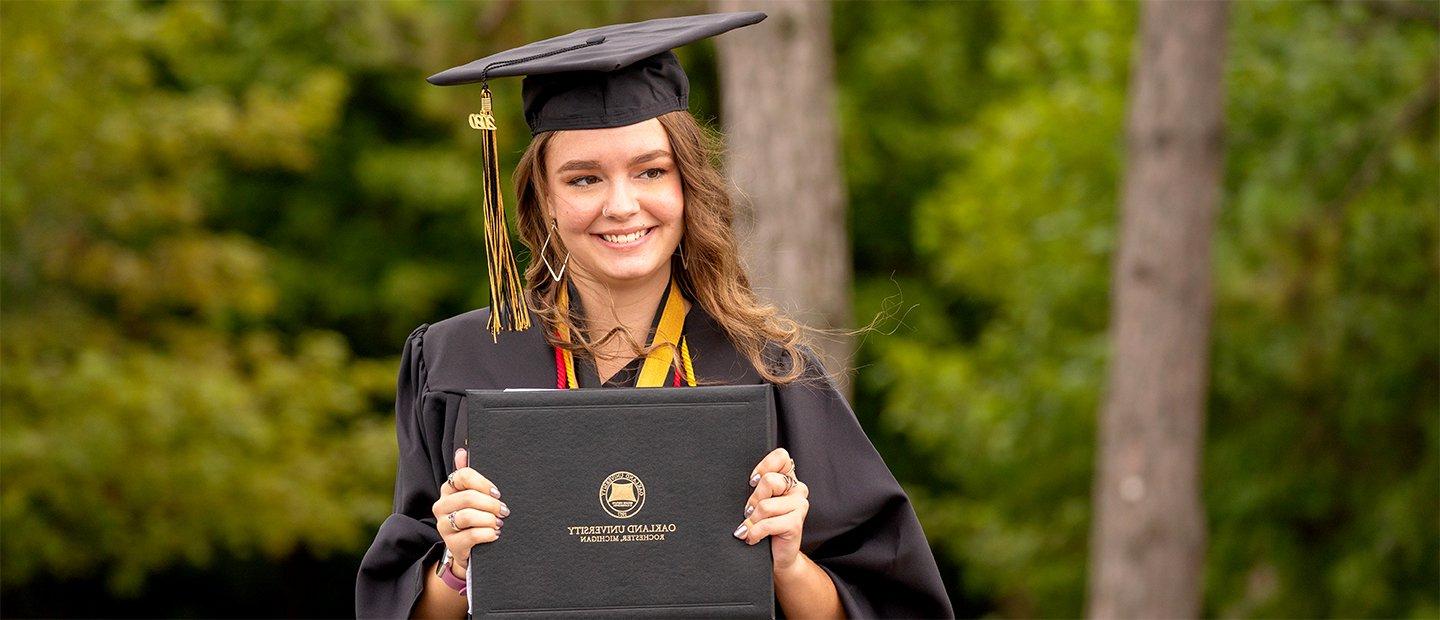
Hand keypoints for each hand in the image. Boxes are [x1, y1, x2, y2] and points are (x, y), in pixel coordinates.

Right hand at [432, 448, 508, 578]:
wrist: (469, 548)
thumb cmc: (474, 517)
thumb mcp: (474, 496)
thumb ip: (469, 475)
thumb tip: (462, 451)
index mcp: (448, 489)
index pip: (462, 476)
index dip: (482, 483)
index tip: (497, 492)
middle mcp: (442, 506)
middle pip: (468, 497)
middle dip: (491, 504)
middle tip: (504, 510)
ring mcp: (444, 525)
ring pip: (468, 516)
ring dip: (489, 519)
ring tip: (500, 523)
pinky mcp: (451, 543)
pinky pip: (470, 536)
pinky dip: (486, 534)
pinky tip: (495, 534)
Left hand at [734, 448, 807, 571]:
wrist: (776, 555)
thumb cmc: (763, 524)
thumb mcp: (757, 500)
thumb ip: (756, 486)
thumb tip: (749, 480)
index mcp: (788, 477)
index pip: (781, 457)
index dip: (763, 467)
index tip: (752, 483)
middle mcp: (797, 488)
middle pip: (769, 481)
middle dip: (753, 499)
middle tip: (749, 511)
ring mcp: (800, 506)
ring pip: (765, 505)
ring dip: (752, 519)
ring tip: (750, 527)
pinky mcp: (796, 524)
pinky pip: (767, 524)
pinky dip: (754, 532)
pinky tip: (752, 537)